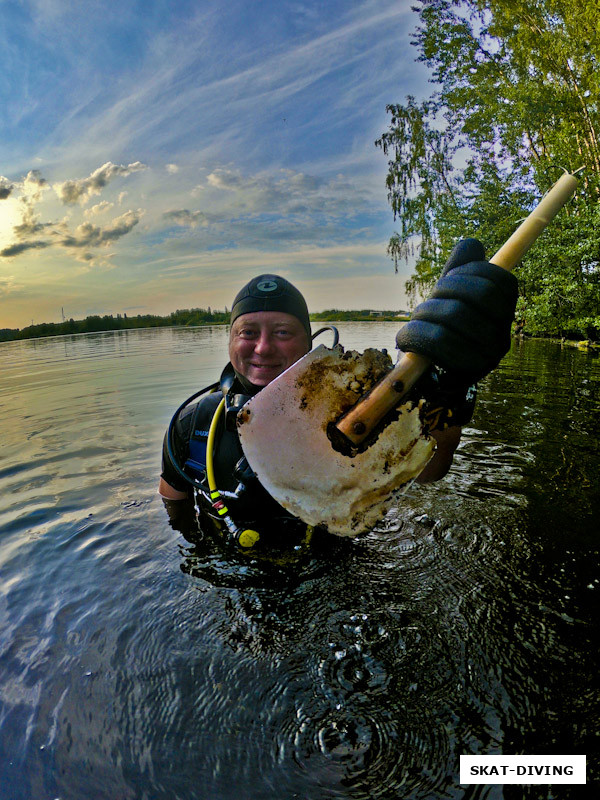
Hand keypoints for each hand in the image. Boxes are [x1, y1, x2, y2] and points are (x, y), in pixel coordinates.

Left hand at [395, 238, 518, 382]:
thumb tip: (472, 243)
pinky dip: (414, 333)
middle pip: (479, 293)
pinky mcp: (462, 375)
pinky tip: (407, 337)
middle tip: (430, 299)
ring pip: (453, 315)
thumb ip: (461, 268)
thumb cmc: (440, 331)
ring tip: (416, 321)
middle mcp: (502, 336)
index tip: (450, 278)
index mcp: (504, 315)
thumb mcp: (450, 297)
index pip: (501, 279)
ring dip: (425, 312)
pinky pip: (436, 341)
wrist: (429, 381)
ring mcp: (487, 357)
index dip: (472, 270)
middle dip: (446, 288)